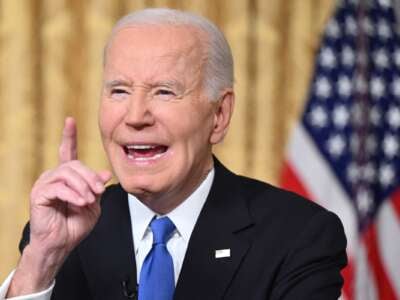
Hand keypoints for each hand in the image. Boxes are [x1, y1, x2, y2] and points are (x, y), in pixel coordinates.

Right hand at [7, 117, 111, 295]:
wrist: (62, 243)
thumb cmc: (75, 225)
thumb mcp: (93, 204)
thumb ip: (97, 187)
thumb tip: (105, 173)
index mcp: (68, 177)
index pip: (68, 152)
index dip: (69, 136)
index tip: (70, 120)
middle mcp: (54, 176)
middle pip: (75, 164)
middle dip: (90, 177)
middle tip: (99, 191)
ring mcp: (45, 183)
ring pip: (68, 174)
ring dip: (83, 187)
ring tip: (89, 200)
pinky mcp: (39, 194)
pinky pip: (59, 187)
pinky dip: (73, 195)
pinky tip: (80, 203)